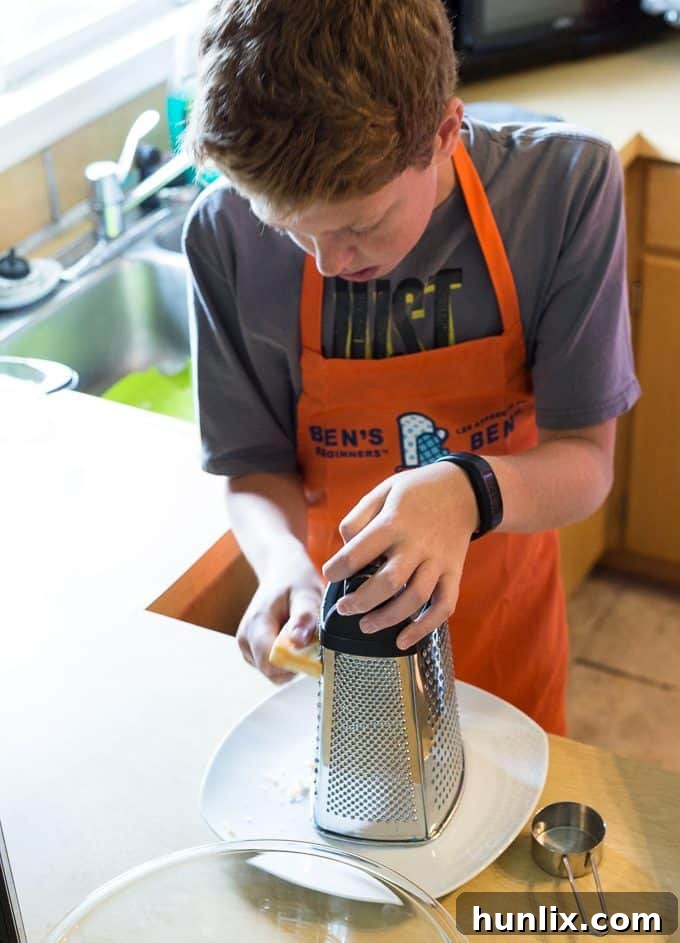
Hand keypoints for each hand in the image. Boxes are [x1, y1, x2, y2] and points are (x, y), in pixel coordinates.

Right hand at [236, 551, 323, 682]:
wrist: (282, 571)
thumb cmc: (295, 580)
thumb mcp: (307, 594)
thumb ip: (304, 618)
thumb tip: (297, 642)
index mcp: (256, 623)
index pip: (269, 662)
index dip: (294, 663)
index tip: (312, 649)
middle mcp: (245, 637)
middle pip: (271, 671)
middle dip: (295, 662)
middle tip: (309, 639)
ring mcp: (246, 645)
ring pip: (272, 671)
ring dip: (291, 660)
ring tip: (299, 634)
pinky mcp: (251, 649)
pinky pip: (271, 666)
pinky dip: (286, 658)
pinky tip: (291, 638)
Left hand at [322, 462, 477, 649]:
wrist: (464, 490)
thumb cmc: (416, 491)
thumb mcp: (383, 490)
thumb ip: (359, 517)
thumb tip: (345, 545)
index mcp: (394, 522)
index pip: (359, 552)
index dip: (338, 569)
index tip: (330, 575)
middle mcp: (418, 545)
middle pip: (388, 583)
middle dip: (360, 602)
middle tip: (344, 608)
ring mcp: (439, 561)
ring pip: (415, 599)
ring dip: (387, 619)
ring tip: (365, 626)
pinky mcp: (454, 573)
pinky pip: (444, 606)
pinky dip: (424, 627)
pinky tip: (403, 640)